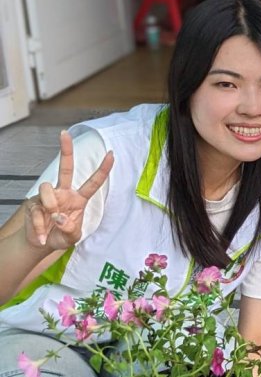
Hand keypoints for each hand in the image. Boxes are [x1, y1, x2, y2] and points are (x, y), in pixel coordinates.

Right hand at [25, 130, 113, 249]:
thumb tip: (60, 216)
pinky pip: (37, 211)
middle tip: (64, 133)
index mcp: (78, 199)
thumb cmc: (61, 235)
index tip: (111, 154)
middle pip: (65, 168)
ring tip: (52, 222)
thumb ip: (70, 229)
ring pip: (47, 189)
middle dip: (66, 150)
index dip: (103, 169)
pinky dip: (39, 227)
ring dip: (50, 206)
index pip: (93, 182)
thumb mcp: (72, 237)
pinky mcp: (33, 203)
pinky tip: (41, 237)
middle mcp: (63, 193)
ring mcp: (47, 196)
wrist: (41, 243)